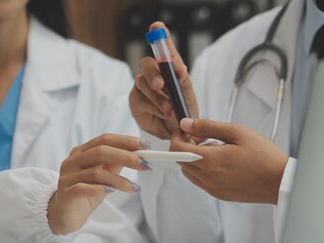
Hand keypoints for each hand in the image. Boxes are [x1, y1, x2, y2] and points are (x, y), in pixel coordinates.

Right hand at [48, 133, 151, 233]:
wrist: (65, 215)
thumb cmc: (86, 193)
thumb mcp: (104, 177)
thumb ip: (115, 164)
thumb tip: (137, 154)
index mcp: (82, 152)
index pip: (105, 139)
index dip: (126, 141)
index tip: (146, 146)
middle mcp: (73, 161)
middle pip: (101, 152)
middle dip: (127, 157)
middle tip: (146, 165)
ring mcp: (67, 177)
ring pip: (96, 172)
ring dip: (119, 180)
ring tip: (134, 188)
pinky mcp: (65, 194)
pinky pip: (83, 188)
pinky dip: (100, 189)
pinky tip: (112, 192)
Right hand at [129, 21, 198, 138]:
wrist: (178, 135)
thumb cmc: (184, 113)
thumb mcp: (188, 97)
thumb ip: (183, 82)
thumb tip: (180, 68)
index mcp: (169, 69)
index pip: (163, 49)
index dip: (160, 36)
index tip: (158, 26)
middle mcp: (153, 75)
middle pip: (147, 64)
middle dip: (154, 73)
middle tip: (161, 84)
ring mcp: (142, 88)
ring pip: (143, 84)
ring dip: (157, 97)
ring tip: (170, 110)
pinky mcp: (135, 102)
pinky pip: (140, 100)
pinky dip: (153, 107)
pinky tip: (162, 114)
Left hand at [171, 118, 288, 203]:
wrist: (279, 181)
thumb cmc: (263, 156)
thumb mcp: (236, 132)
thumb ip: (207, 127)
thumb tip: (186, 124)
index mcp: (210, 161)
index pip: (176, 150)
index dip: (177, 137)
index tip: (185, 130)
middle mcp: (207, 177)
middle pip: (180, 161)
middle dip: (186, 147)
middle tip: (204, 137)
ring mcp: (212, 188)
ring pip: (189, 172)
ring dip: (194, 159)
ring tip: (216, 149)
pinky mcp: (218, 194)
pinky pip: (201, 181)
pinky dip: (204, 169)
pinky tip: (222, 161)